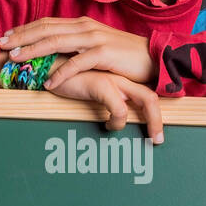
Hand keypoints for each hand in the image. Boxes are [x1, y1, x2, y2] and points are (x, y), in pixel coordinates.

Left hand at [0, 18, 155, 87]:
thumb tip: (55, 52)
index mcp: (81, 24)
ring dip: (33, 50)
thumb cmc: (124, 57)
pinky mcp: (104, 53)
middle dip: (21, 37)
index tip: (5, 37)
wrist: (153, 58)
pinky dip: (61, 72)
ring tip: (15, 59)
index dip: (24, 29)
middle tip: (0, 45)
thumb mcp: (96, 47)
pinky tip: (48, 82)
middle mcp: (85, 27)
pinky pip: (77, 63)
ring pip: (56, 41)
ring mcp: (94, 39)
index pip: (47, 23)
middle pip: (46, 29)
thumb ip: (77, 46)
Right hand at [46, 68, 164, 143]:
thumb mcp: (87, 89)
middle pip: (152, 96)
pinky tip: (108, 127)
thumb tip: (106, 118)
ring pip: (147, 99)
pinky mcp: (101, 84)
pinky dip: (118, 121)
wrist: (46, 64)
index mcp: (119, 77)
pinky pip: (119, 108)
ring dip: (154, 122)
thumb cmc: (65, 79)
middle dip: (159, 119)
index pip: (145, 92)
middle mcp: (120, 77)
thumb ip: (99, 97)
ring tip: (153, 139)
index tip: (156, 133)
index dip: (153, 113)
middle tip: (159, 140)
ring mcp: (113, 79)